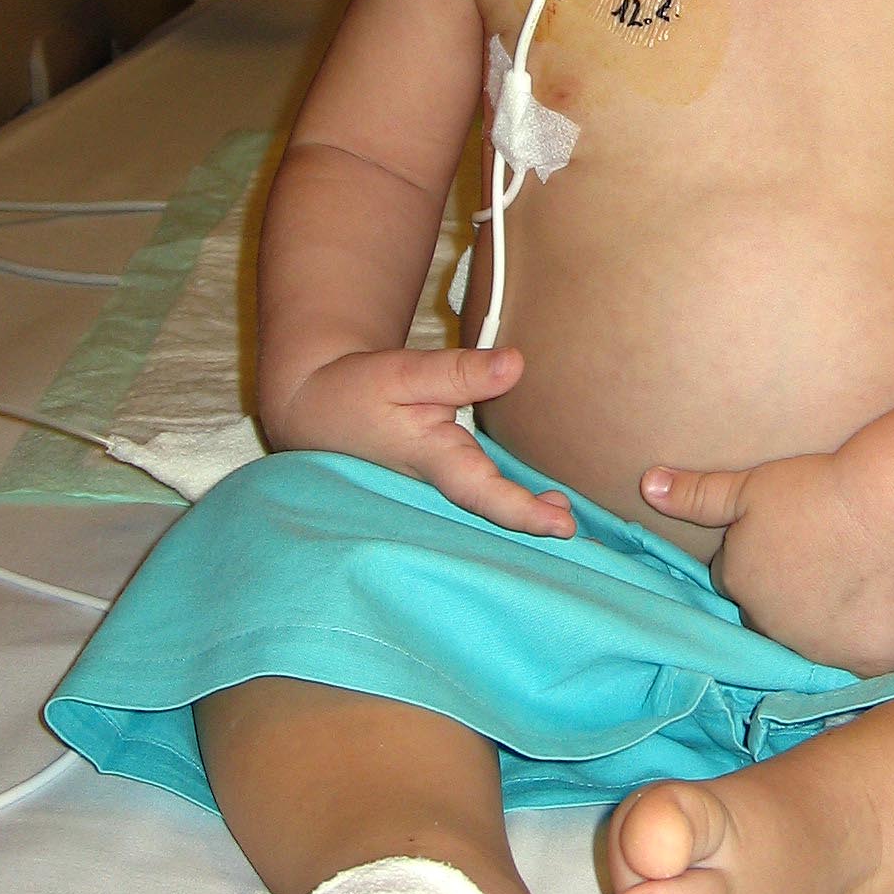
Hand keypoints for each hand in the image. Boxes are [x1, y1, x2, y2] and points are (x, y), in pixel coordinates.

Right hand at [266, 347, 573, 535]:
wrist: (316, 408)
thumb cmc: (357, 391)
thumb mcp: (402, 372)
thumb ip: (458, 371)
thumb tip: (516, 365)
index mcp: (433, 460)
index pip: (482, 492)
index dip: (524, 512)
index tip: (562, 526)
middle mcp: (440, 480)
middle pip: (492, 511)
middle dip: (533, 524)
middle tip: (576, 529)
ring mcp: (437, 483)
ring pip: (485, 506)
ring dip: (524, 514)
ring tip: (563, 515)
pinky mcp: (438, 475)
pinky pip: (478, 494)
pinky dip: (507, 500)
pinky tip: (538, 502)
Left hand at [640, 451, 893, 676]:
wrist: (885, 508)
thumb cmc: (817, 490)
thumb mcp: (750, 485)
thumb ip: (696, 494)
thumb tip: (647, 484)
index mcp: (739, 585)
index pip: (742, 585)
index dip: (768, 564)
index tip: (796, 543)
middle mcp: (771, 629)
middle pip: (776, 621)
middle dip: (793, 602)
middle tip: (829, 563)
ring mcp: (818, 652)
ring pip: (820, 645)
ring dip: (832, 626)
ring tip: (860, 582)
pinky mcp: (866, 663)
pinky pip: (868, 663)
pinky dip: (875, 644)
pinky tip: (887, 611)